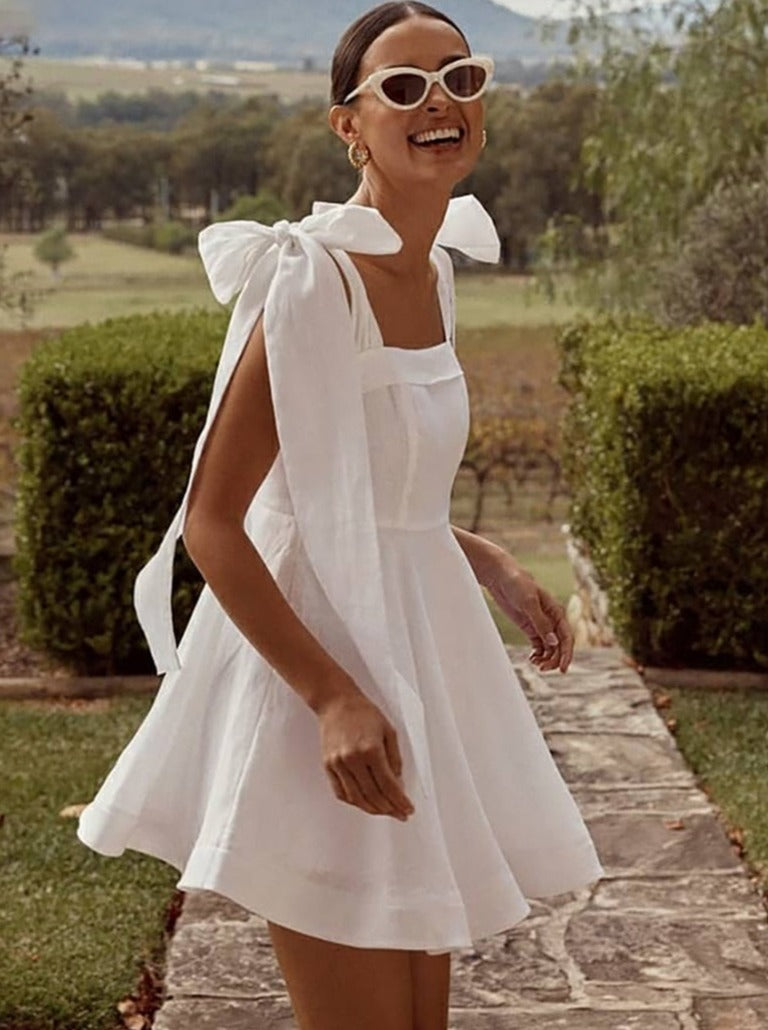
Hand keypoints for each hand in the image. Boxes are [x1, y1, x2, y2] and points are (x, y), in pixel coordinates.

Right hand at [316, 691, 414, 820]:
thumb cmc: (365, 713)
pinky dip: (355, 802)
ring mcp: (338, 764)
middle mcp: (353, 759)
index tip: (408, 810)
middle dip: (389, 809)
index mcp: (371, 750)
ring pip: (357, 798)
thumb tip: (398, 785)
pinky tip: (366, 803)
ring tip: (386, 811)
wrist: (336, 703)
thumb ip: (395, 759)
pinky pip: (341, 793)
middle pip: (373, 795)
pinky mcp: (328, 766)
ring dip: (373, 809)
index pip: (388, 785)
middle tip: (400, 814)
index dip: (400, 801)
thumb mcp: (389, 731)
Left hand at [483, 553, 573, 672]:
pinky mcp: (529, 626)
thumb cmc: (517, 584)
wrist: (500, 576)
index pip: (567, 637)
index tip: (562, 669)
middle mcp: (551, 619)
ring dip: (546, 658)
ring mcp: (540, 624)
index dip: (567, 654)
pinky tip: (532, 659)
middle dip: (554, 659)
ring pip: (550, 647)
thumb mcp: (528, 602)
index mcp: (556, 612)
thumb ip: (541, 623)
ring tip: (536, 665)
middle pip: (559, 645)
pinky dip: (538, 654)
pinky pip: (539, 645)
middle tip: (542, 669)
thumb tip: (554, 643)